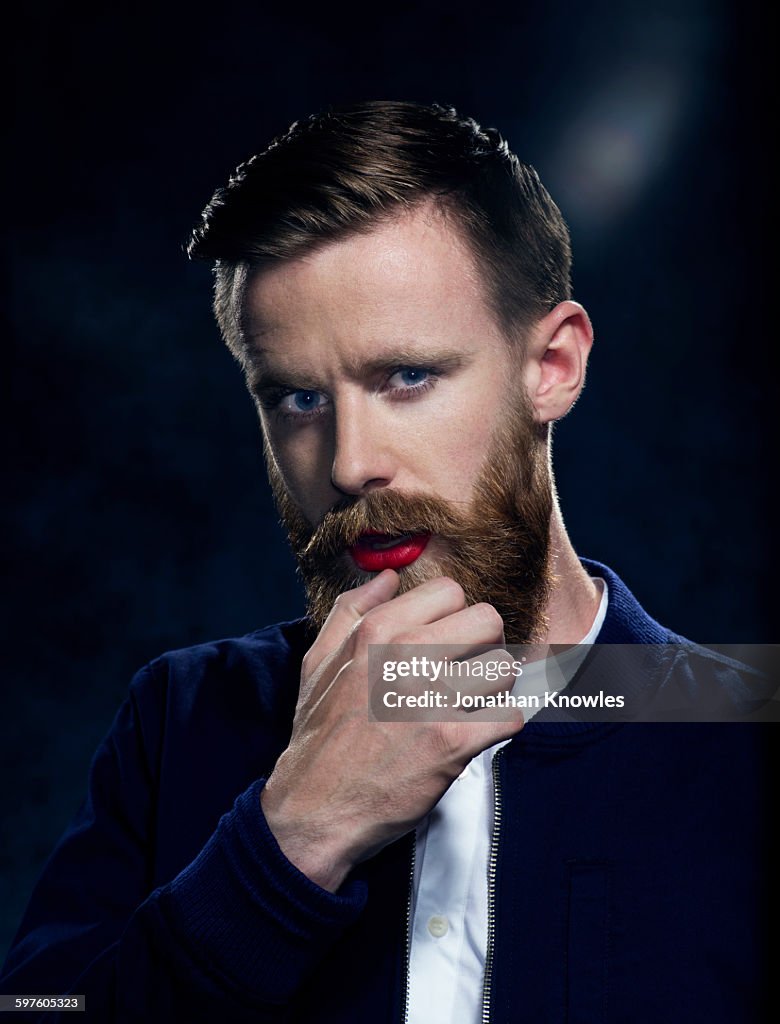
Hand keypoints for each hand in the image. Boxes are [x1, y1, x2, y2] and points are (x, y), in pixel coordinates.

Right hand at [260, 569, 523, 891]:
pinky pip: (510, 716)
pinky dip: (500, 728)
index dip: (454, 617)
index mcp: (376, 631)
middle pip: (488, 622)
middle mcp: (405, 655)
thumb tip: (387, 576)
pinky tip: (477, 734)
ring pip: (504, 668)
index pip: (450, 592)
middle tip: (470, 672)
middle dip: (485, 647)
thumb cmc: (319, 737)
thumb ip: (350, 610)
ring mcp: (430, 696)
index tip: (448, 642)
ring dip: (495, 690)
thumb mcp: (318, 662)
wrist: (315, 809)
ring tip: (473, 705)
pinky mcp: (453, 740)